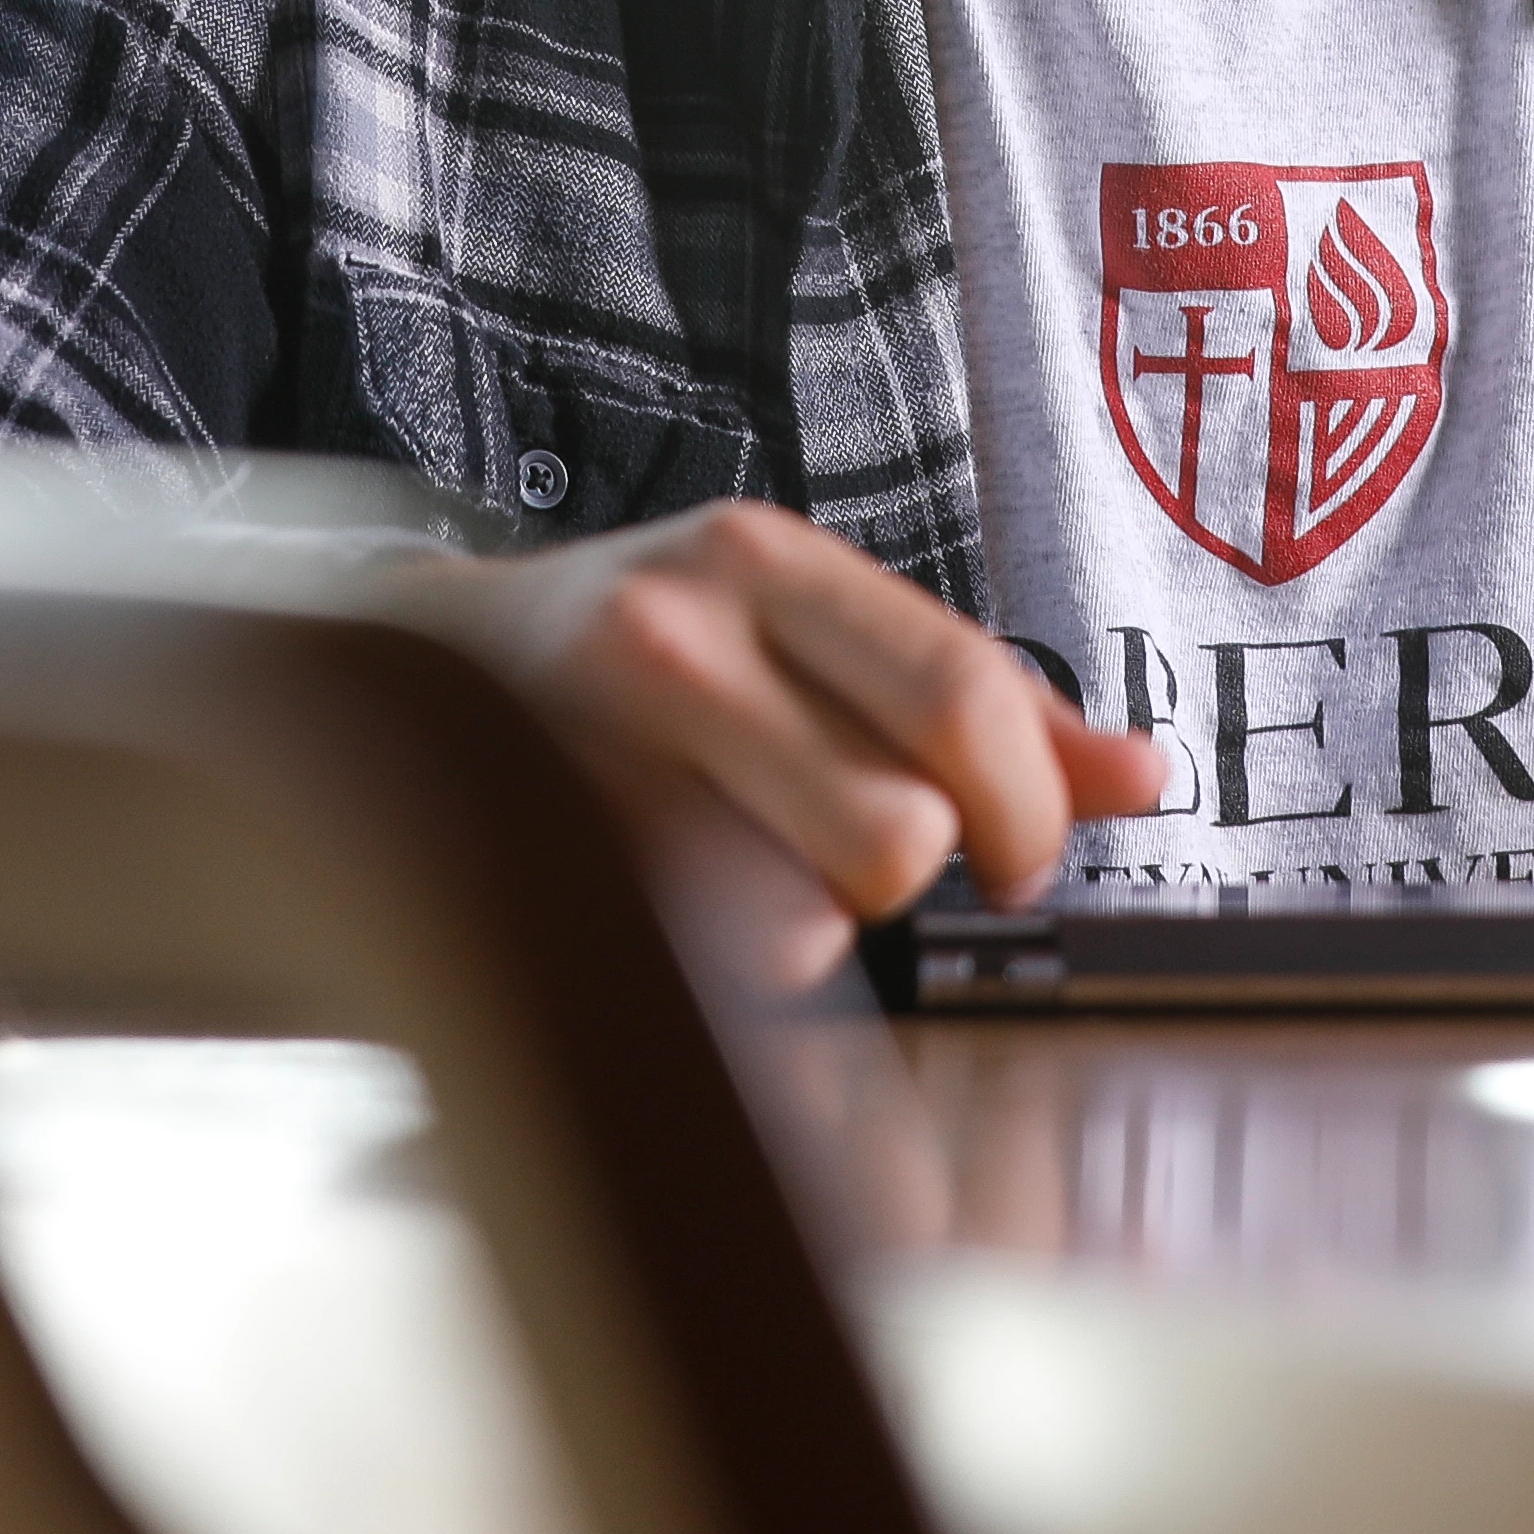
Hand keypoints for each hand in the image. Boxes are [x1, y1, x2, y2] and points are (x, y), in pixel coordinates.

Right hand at [416, 501, 1176, 993]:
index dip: (1032, 806)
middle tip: (909, 873)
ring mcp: (593, 758)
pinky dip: (721, 970)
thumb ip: (975, 699)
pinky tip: (682, 910)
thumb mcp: (803, 631)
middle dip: (929, 877)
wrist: (391, 676)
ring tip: (761, 873)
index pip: (965, 693)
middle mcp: (676, 639)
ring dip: (811, 932)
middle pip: (900, 830)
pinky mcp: (538, 863)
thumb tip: (1142, 774)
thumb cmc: (635, 661)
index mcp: (762, 562)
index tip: (1026, 857)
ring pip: (802, 924)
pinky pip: (698, 971)